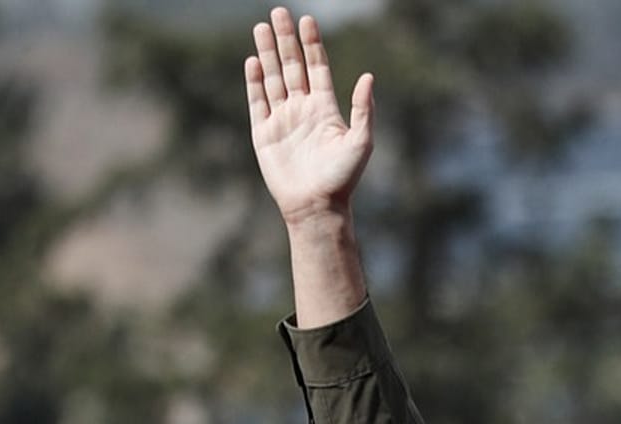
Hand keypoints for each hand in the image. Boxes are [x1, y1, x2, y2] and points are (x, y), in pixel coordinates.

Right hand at [245, 7, 373, 226]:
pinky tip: (253, 61)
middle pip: (292, 66)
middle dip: (285, 40)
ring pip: (272, 78)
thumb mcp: (360, 142)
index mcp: (325, 108)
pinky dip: (254, 82)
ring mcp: (282, 119)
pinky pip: (257, 101)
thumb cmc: (343, 178)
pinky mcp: (264, 133)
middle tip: (279, 12)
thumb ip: (364, 109)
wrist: (316, 206)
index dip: (312, 44)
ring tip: (261, 27)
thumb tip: (368, 77)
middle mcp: (303, 109)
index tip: (308, 20)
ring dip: (266, 53)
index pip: (317, 68)